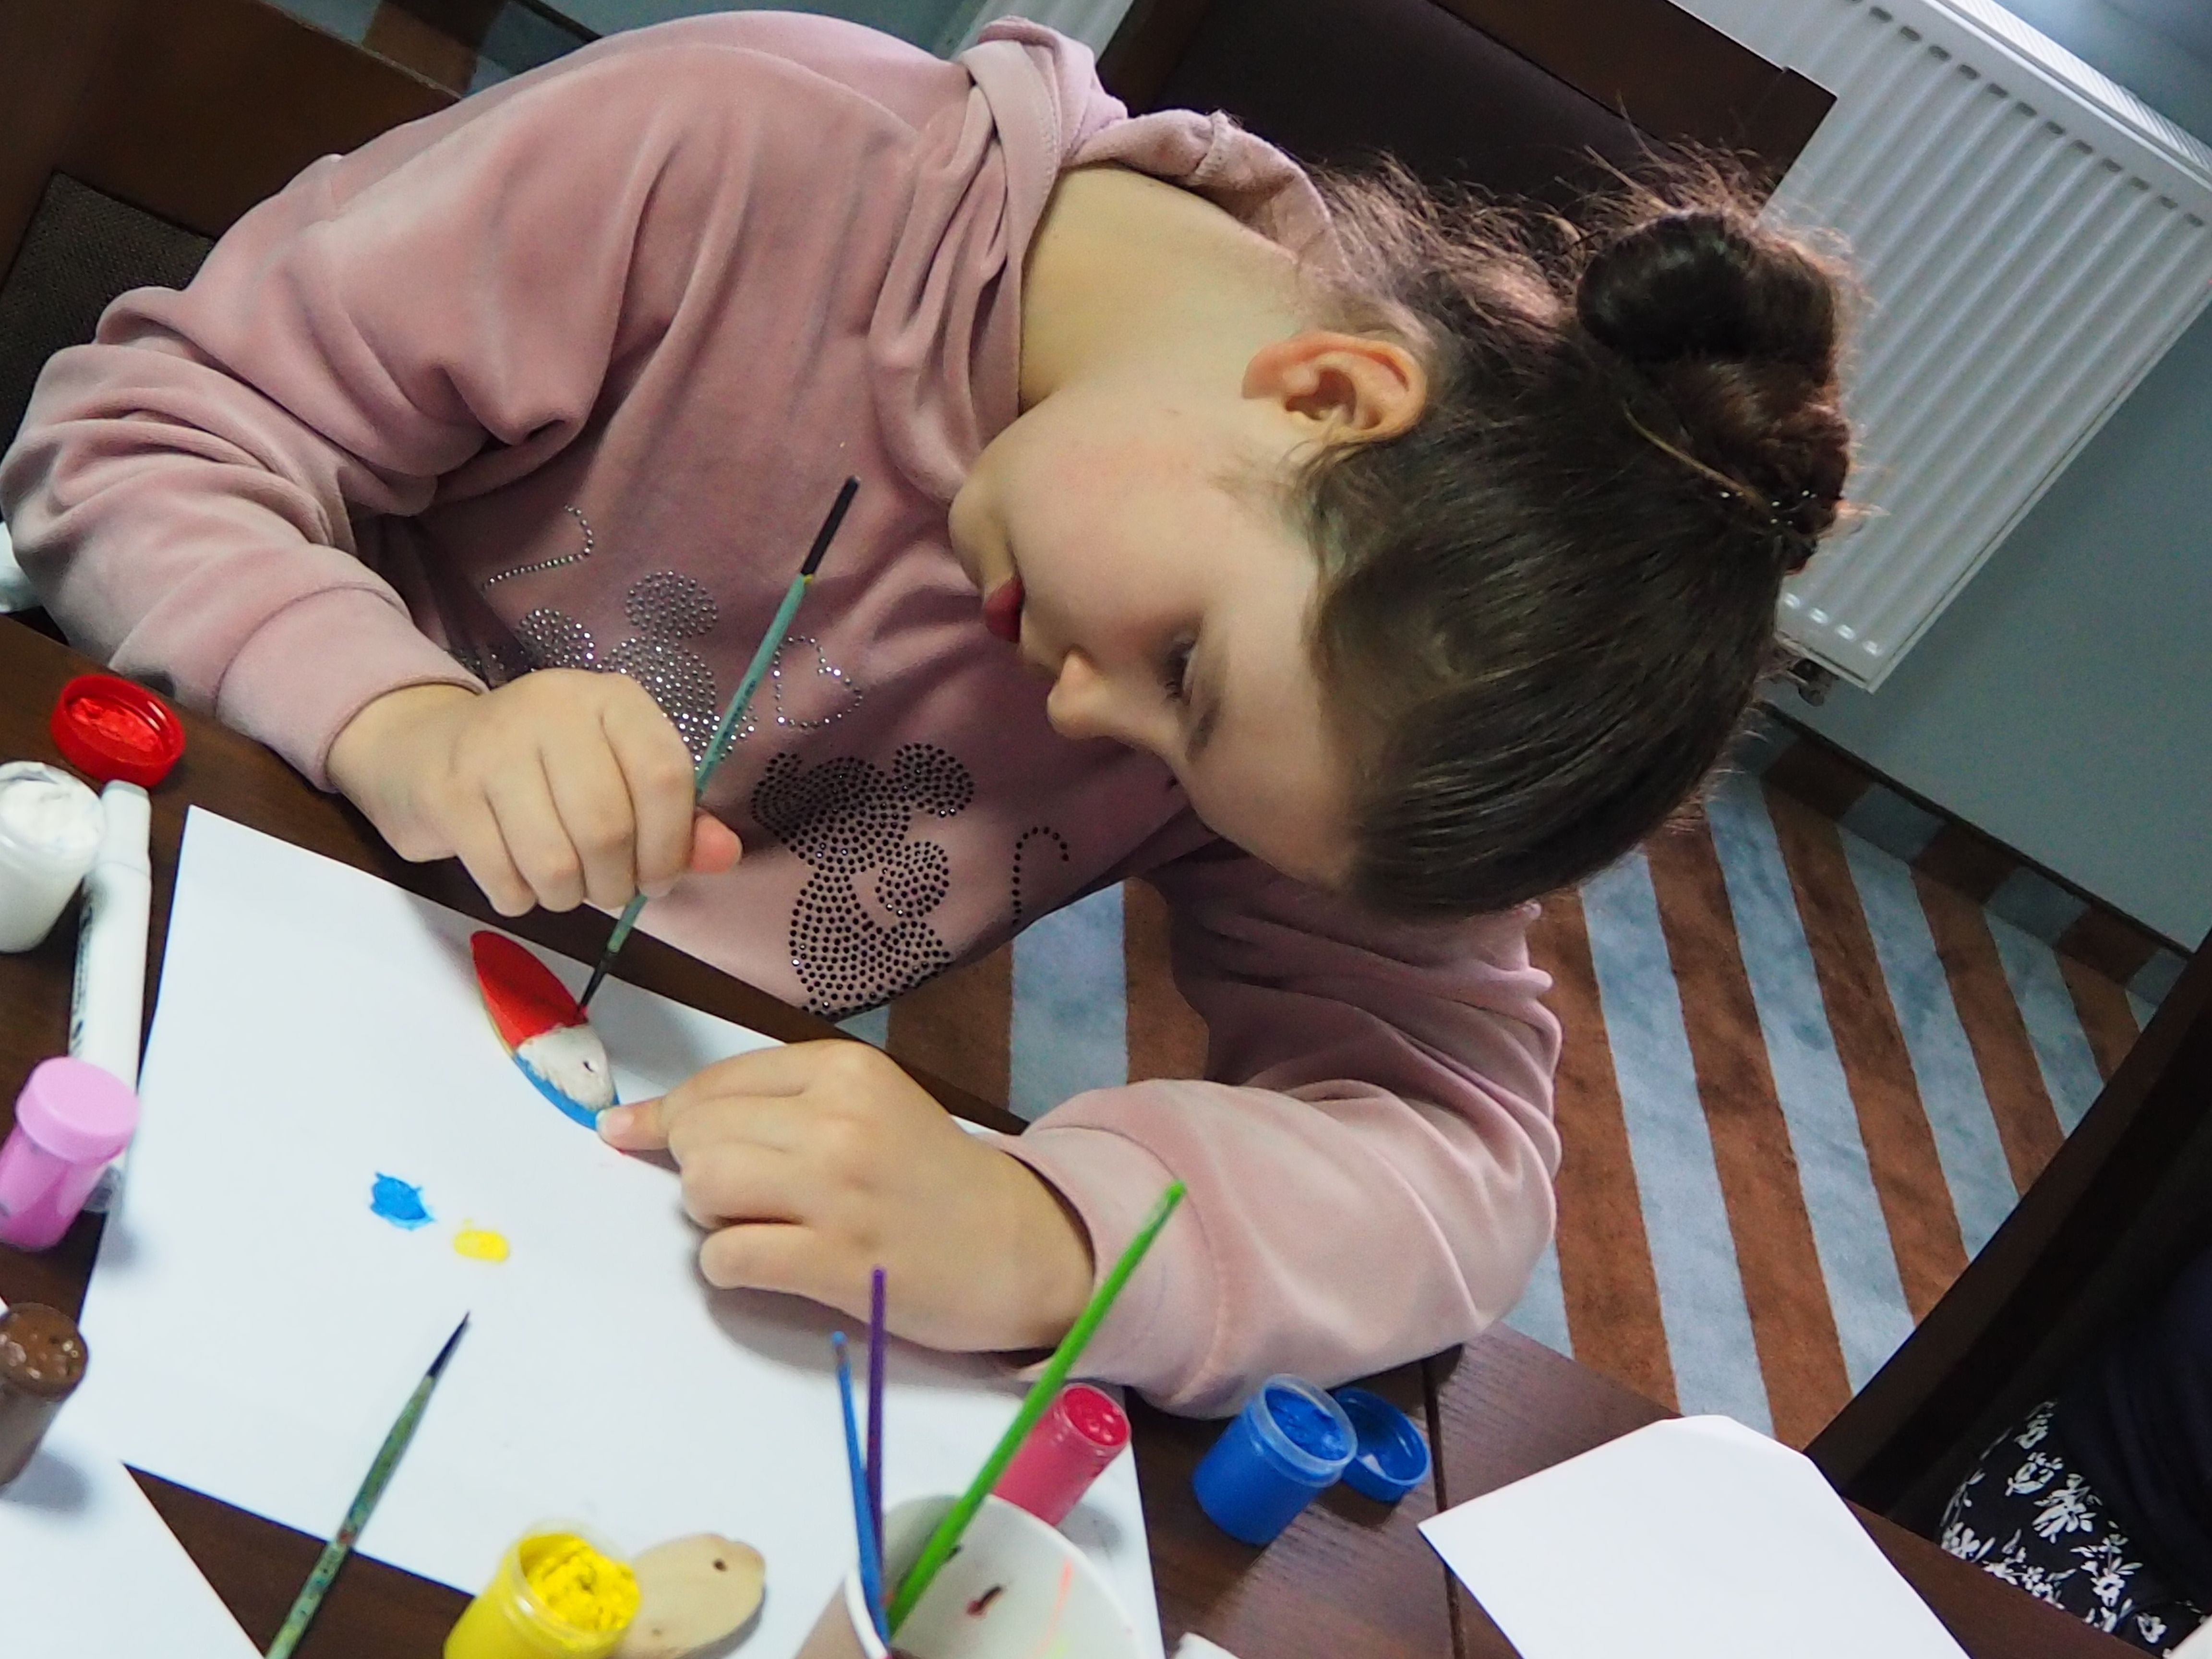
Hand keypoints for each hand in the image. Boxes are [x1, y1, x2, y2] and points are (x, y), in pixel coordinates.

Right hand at [327, 674, 741, 915]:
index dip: (672, 846)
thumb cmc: (543, 769)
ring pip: (555, 862)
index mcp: (612, 699)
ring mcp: (493, 747)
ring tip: (564, 885)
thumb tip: (725, 854)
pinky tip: (519, 880)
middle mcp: (553, 708)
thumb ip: (680, 818)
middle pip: (608, 828)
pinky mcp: (446, 791)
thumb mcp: (618, 776)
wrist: (423, 746)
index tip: (659, 877)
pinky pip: (503, 878)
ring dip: (567, 897)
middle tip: (607, 888)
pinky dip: (520, 898)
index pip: (664, 776)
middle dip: (615, 883)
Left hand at [598, 1042, 1095, 1352]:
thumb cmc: (929, 1176)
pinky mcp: (839, 1261)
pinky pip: (728, 1259)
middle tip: (748, 1194)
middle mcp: (840, 1120)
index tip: (634, 1134)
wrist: (1019, 1245)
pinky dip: (728, 1267)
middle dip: (699, 1168)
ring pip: (704, 1187)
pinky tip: (770, 1264)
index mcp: (847, 1069)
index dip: (669, 1116)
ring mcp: (840, 1191)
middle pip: (700, 1134)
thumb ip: (767, 1104)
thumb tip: (627, 1125)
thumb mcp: (866, 1107)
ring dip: (712, 1216)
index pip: (715, 1083)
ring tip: (760, 1224)